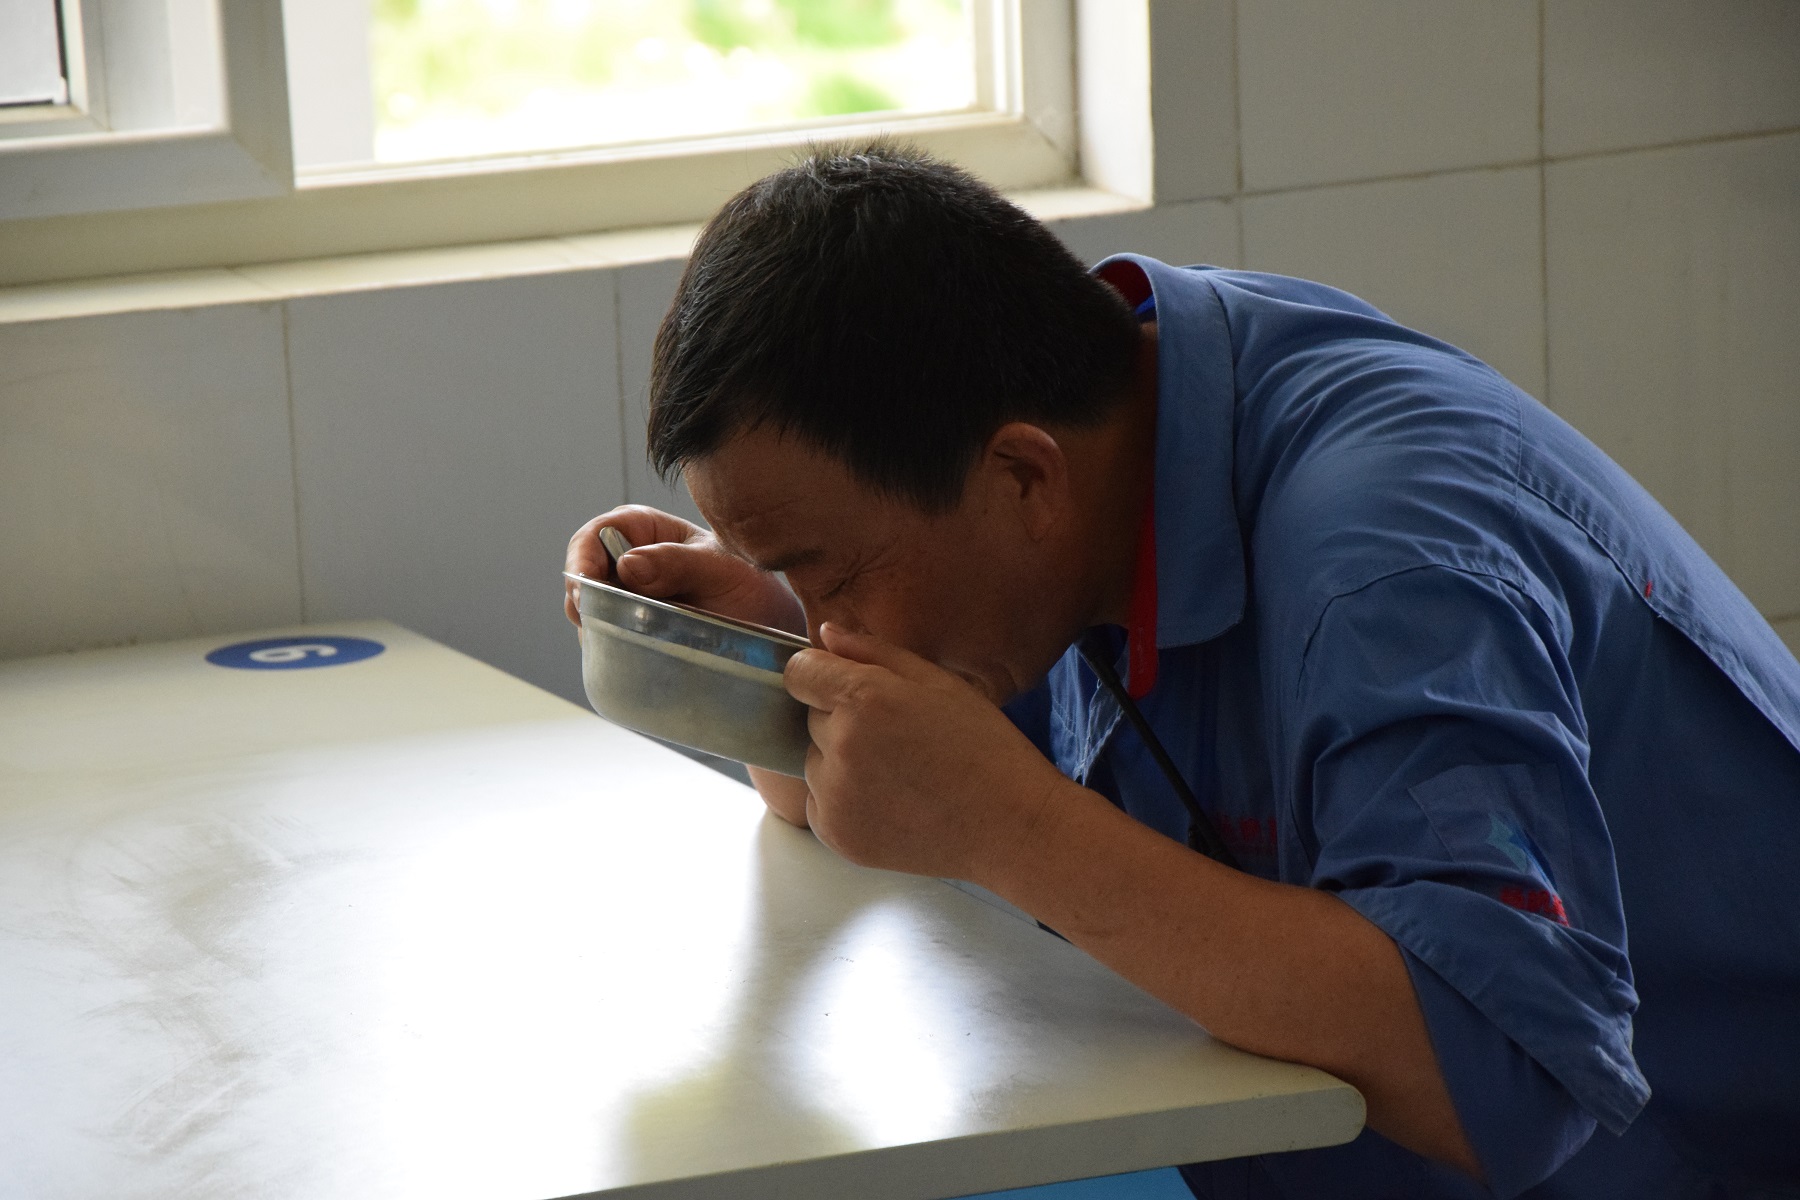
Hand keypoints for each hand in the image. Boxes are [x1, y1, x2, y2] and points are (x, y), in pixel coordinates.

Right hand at [563, 506, 804, 633]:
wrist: (771, 633)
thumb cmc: (751, 590)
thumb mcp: (723, 570)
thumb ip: (679, 563)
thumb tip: (629, 566)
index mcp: (648, 532)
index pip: (599, 533)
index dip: (583, 557)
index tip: (586, 587)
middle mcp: (631, 563)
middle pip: (583, 574)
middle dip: (583, 597)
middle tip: (594, 622)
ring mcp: (628, 600)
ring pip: (590, 611)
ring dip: (597, 626)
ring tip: (624, 640)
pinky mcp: (630, 633)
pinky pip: (605, 639)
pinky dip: (609, 647)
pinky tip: (630, 655)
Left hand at [783, 623, 1071, 880]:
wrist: (1009, 825)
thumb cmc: (983, 747)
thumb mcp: (939, 682)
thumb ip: (874, 652)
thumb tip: (825, 635)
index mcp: (864, 699)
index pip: (799, 672)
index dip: (822, 675)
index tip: (847, 687)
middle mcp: (839, 746)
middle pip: (812, 718)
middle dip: (842, 720)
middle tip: (898, 738)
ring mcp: (834, 795)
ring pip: (815, 762)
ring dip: (842, 762)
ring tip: (900, 774)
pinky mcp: (835, 834)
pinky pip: (819, 802)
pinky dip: (844, 800)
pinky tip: (892, 802)